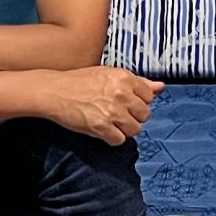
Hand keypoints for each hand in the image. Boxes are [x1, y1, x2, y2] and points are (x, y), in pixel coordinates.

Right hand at [41, 67, 164, 145]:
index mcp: (125, 78)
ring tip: (110, 122)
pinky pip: (119, 140)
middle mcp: (121, 94)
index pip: (149, 97)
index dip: (138, 101)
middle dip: (133, 117)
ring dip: (124, 129)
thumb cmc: (80, 82)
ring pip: (134, 130)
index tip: (126, 102)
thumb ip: (137, 82)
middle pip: (144, 115)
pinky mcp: (101, 126)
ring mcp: (112, 111)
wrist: (54, 91)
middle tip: (117, 113)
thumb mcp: (109, 75)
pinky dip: (112, 138)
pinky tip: (102, 129)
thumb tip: (161, 87)